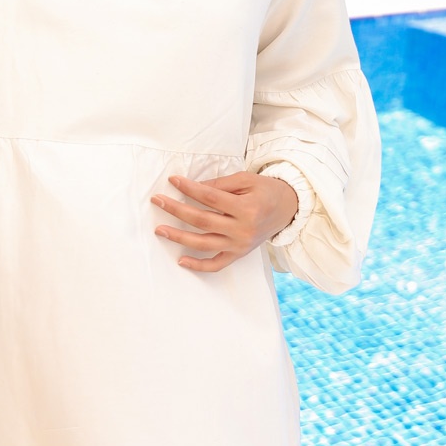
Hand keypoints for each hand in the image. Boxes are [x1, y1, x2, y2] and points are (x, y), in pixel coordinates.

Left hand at [152, 171, 298, 272]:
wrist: (288, 209)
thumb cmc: (266, 191)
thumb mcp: (246, 179)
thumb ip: (220, 184)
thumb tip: (193, 187)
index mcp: (246, 207)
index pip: (210, 197)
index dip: (190, 188)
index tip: (173, 180)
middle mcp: (243, 229)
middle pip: (202, 220)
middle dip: (176, 210)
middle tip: (157, 200)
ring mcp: (240, 245)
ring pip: (204, 244)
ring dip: (179, 238)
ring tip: (160, 230)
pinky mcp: (238, 254)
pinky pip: (216, 265)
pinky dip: (198, 266)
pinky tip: (181, 261)